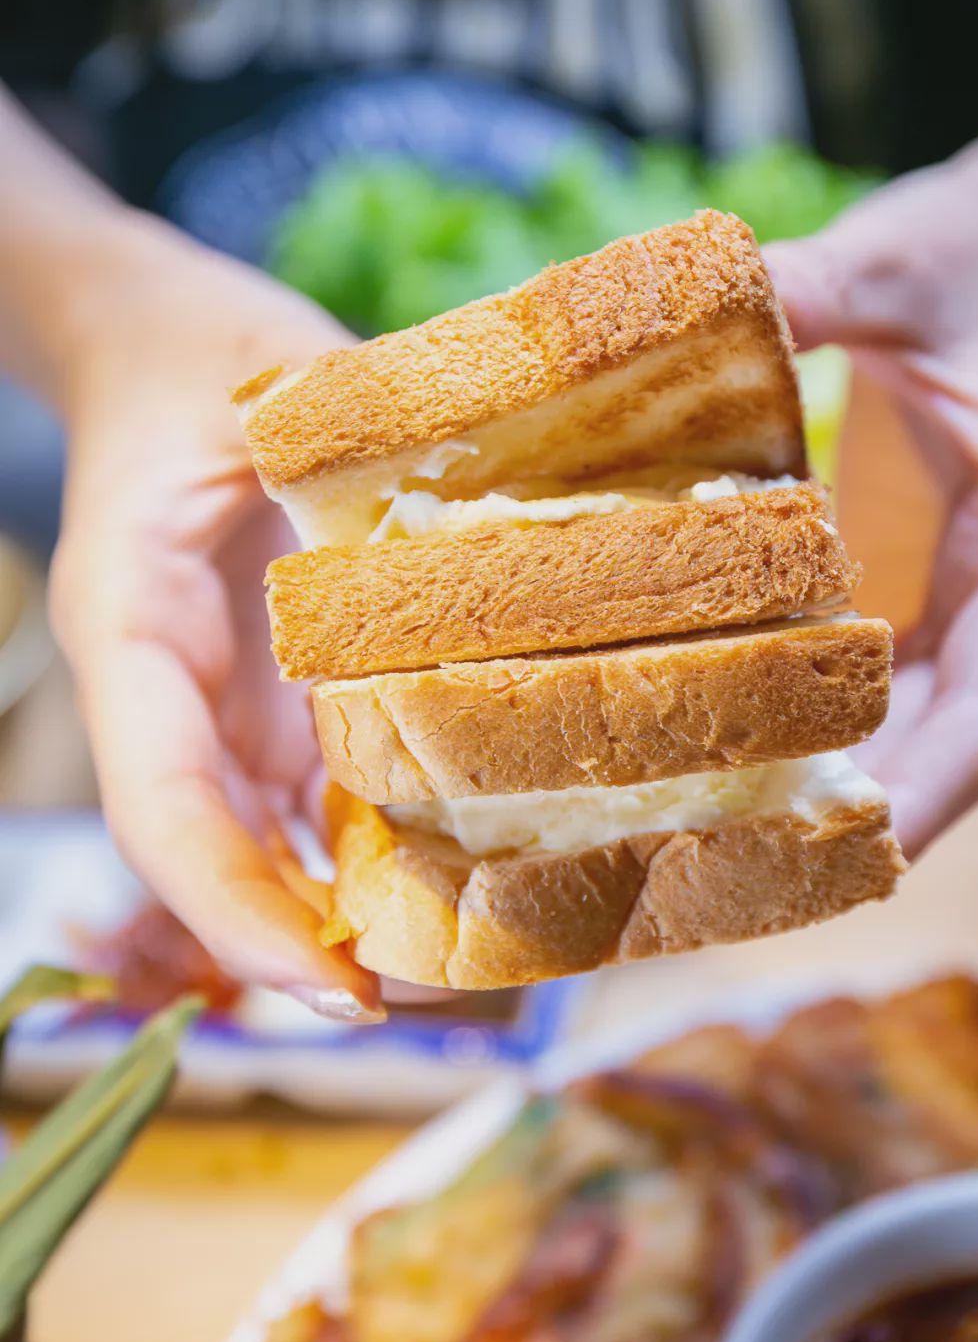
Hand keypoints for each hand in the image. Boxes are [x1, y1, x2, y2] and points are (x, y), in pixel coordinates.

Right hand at [47, 217, 384, 1018]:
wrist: (159, 339)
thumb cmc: (203, 351)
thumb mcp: (275, 388)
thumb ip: (356, 476)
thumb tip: (478, 564)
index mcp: (134, 629)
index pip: (162, 806)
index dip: (235, 909)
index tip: (332, 985)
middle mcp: (166, 693)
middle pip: (213, 858)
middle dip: (305, 946)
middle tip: (432, 1002)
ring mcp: (215, 705)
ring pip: (260, 846)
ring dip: (342, 915)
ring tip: (462, 964)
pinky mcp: (264, 697)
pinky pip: (307, 799)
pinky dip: (367, 852)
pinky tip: (454, 881)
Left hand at [766, 108, 977, 856]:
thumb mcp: (908, 258)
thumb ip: (817, 288)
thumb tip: (702, 307)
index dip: (933, 785)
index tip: (858, 854)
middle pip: (943, 748)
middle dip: (853, 822)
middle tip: (726, 877)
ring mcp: (958, 596)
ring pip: (903, 729)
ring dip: (825, 790)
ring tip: (704, 841)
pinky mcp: (911, 580)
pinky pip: (867, 680)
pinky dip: (806, 726)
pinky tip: (713, 744)